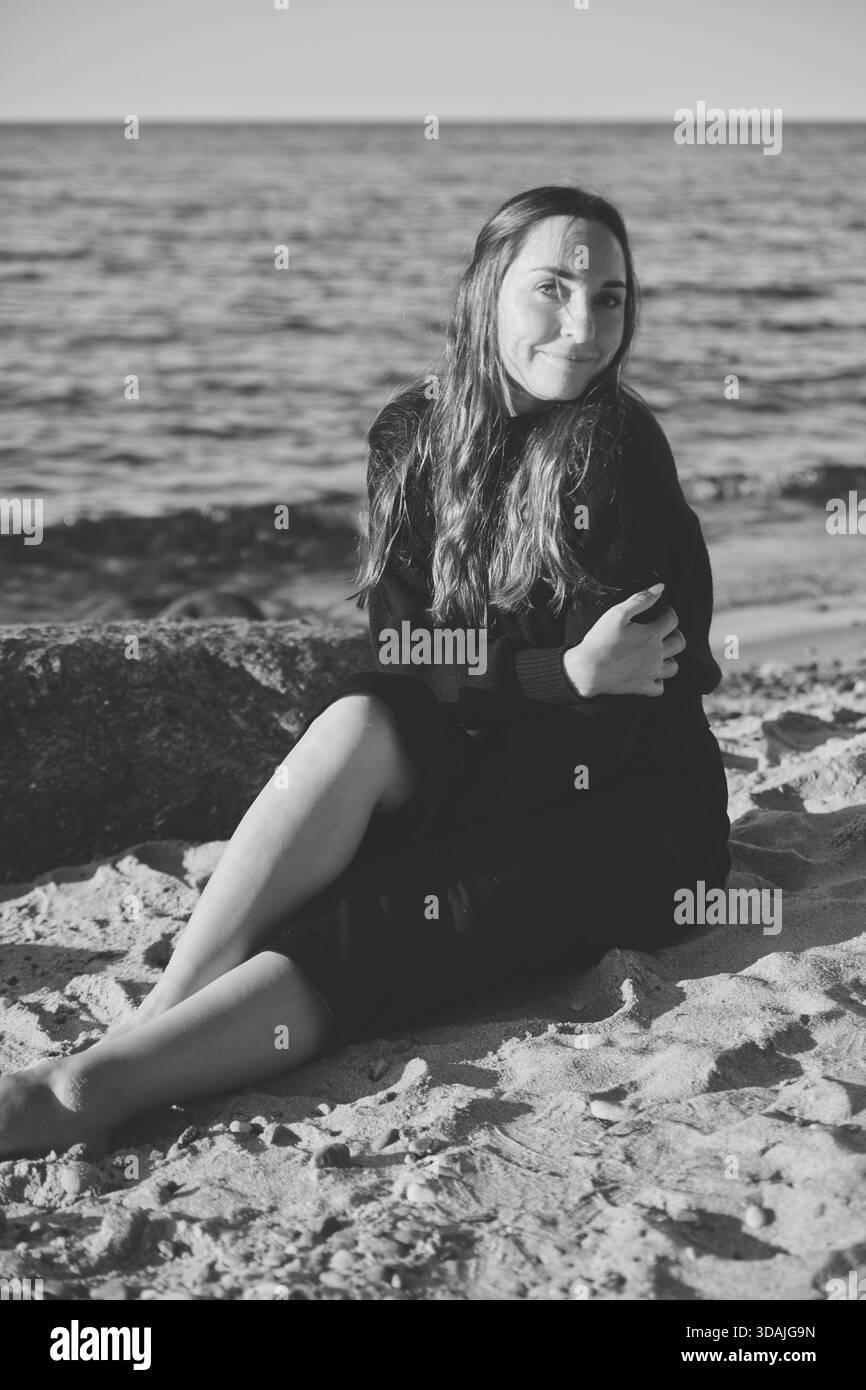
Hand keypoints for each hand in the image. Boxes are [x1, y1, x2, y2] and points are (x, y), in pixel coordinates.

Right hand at [563, 584, 685, 697]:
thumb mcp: (617, 613)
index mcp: (652, 635)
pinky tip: (650, 673)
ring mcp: (651, 673)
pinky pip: (660, 688)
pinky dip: (658, 681)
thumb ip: (641, 599)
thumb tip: (660, 588)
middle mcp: (656, 654)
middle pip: (679, 643)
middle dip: (674, 634)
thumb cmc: (600, 641)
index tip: (662, 612)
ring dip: (669, 658)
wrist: (586, 669)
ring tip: (658, 653)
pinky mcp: (642, 687)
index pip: (673, 620)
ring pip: (674, 667)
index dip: (669, 613)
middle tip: (663, 632)